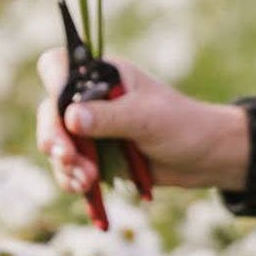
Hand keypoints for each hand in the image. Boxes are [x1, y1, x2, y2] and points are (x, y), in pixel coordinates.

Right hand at [36, 47, 248, 195]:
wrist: (204, 158)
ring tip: (87, 181)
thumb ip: (109, 117)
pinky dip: (70, 178)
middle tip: (68, 157)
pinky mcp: (94, 156)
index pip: (60, 66)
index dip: (52, 82)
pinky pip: (68, 166)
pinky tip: (84, 190)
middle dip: (55, 136)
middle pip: (50, 109)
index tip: (61, 110)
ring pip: (55, 141)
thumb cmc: (181, 124)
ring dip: (65, 163)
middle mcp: (90, 98)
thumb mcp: (146, 118)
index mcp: (103, 75)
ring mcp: (90, 128)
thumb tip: (70, 117)